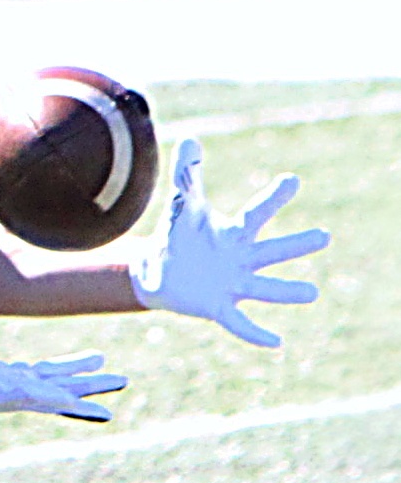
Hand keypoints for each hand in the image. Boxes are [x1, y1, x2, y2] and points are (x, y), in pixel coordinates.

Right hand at [0, 346, 125, 421]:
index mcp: (3, 393)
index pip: (42, 399)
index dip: (73, 404)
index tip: (102, 411)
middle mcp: (17, 393)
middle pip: (62, 392)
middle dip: (92, 390)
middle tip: (122, 382)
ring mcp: (19, 384)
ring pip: (61, 381)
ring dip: (87, 377)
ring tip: (115, 372)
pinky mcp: (16, 375)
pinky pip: (50, 371)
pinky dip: (70, 367)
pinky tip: (90, 361)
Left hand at [129, 139, 327, 347]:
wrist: (158, 272)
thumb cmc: (178, 237)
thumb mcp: (181, 206)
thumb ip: (187, 175)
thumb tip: (190, 140)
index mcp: (236, 234)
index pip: (257, 213)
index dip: (273, 198)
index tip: (291, 180)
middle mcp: (242, 259)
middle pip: (272, 251)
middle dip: (295, 245)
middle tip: (323, 236)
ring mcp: (234, 284)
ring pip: (265, 289)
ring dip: (287, 292)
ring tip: (312, 292)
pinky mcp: (218, 307)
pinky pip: (240, 323)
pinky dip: (256, 333)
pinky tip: (276, 343)